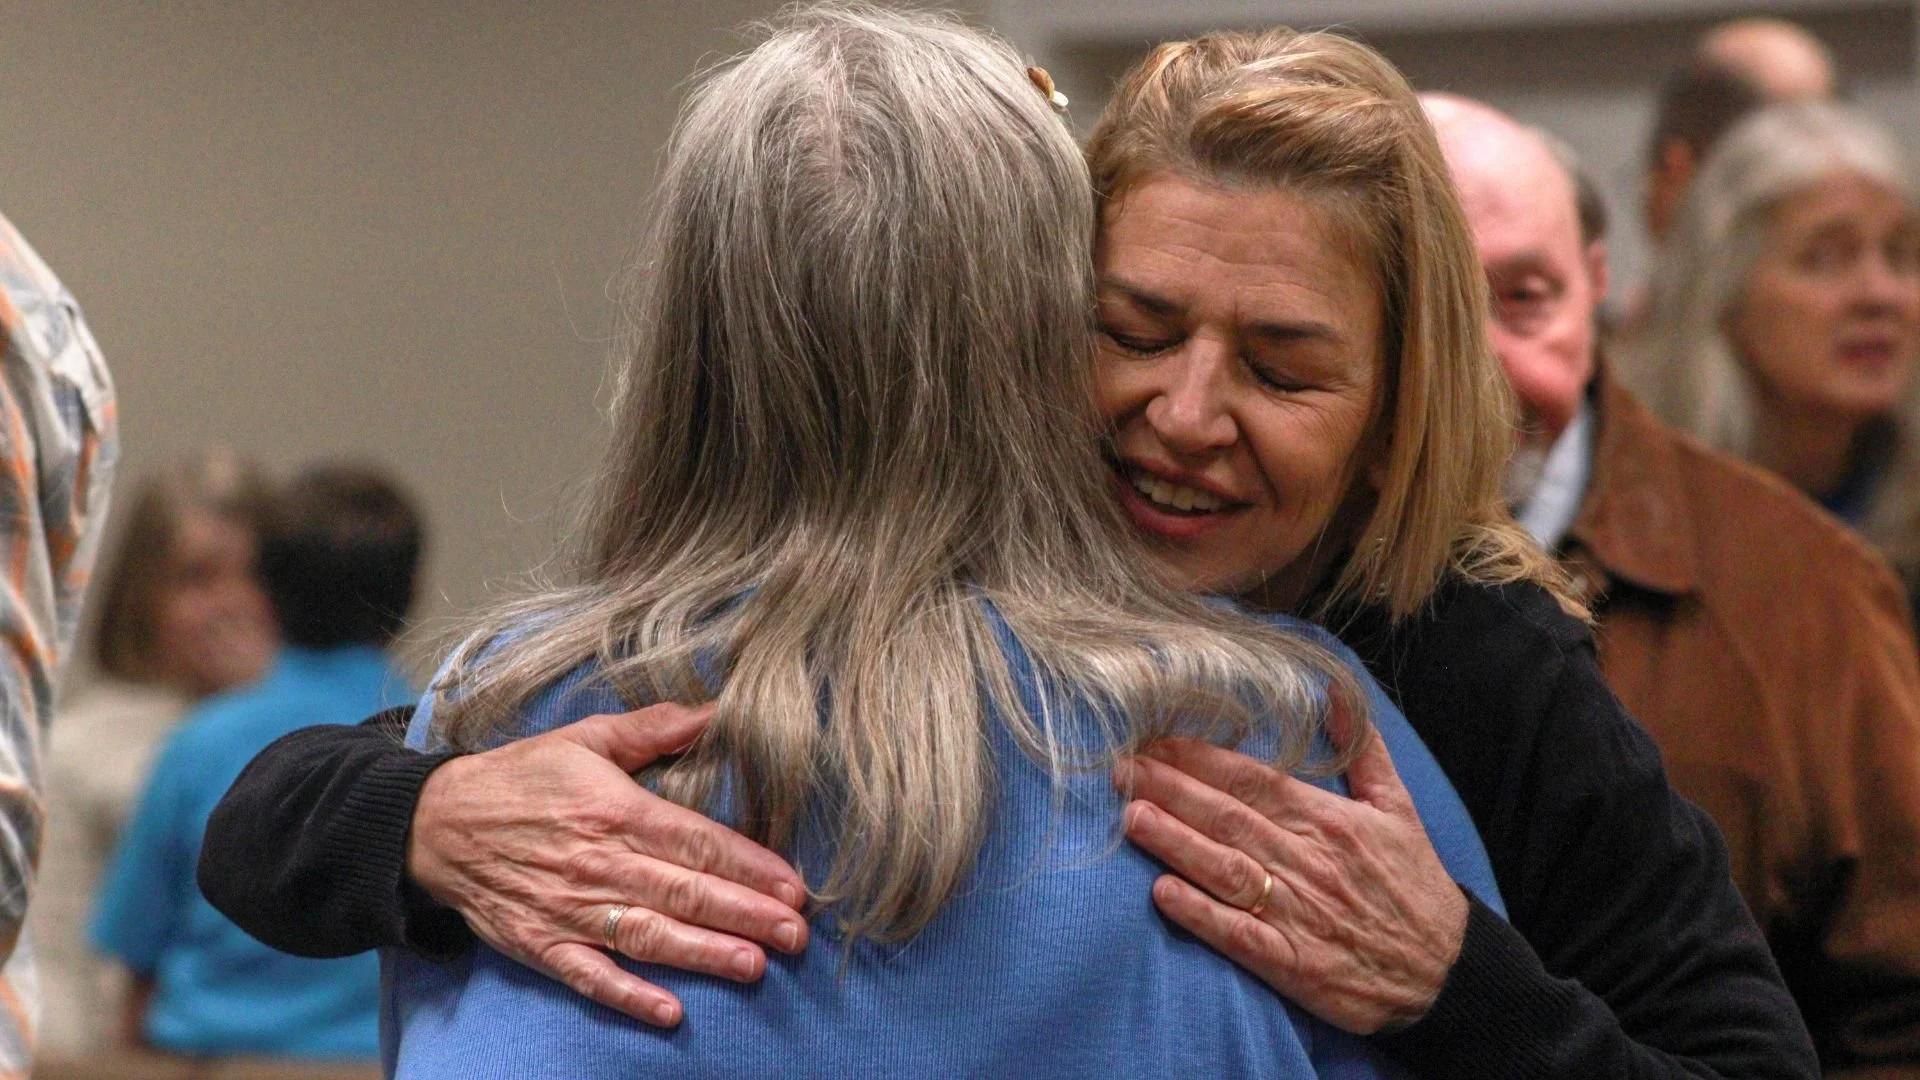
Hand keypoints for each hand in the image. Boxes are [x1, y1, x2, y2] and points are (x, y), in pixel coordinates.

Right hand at [408, 702, 809, 1027]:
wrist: (436, 823)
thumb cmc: (523, 776)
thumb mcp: (587, 737)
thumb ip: (655, 728)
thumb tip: (717, 711)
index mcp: (616, 811)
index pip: (697, 841)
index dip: (749, 866)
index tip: (794, 886)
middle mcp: (599, 864)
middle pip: (685, 892)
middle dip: (746, 915)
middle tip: (796, 933)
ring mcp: (571, 909)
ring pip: (649, 936)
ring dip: (704, 954)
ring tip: (754, 966)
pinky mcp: (543, 944)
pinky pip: (591, 976)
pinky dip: (629, 996)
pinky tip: (669, 1011)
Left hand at [1114, 711, 1467, 1034]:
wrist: (1447, 972)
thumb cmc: (1414, 885)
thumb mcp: (1398, 807)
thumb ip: (1362, 749)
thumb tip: (1335, 691)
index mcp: (1331, 820)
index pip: (1253, 780)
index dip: (1200, 758)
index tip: (1154, 740)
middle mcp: (1310, 861)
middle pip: (1230, 817)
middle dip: (1171, 790)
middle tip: (1121, 768)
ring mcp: (1300, 913)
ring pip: (1227, 869)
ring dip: (1176, 842)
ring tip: (1132, 816)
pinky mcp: (1295, 963)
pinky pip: (1240, 935)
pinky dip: (1201, 914)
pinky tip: (1163, 894)